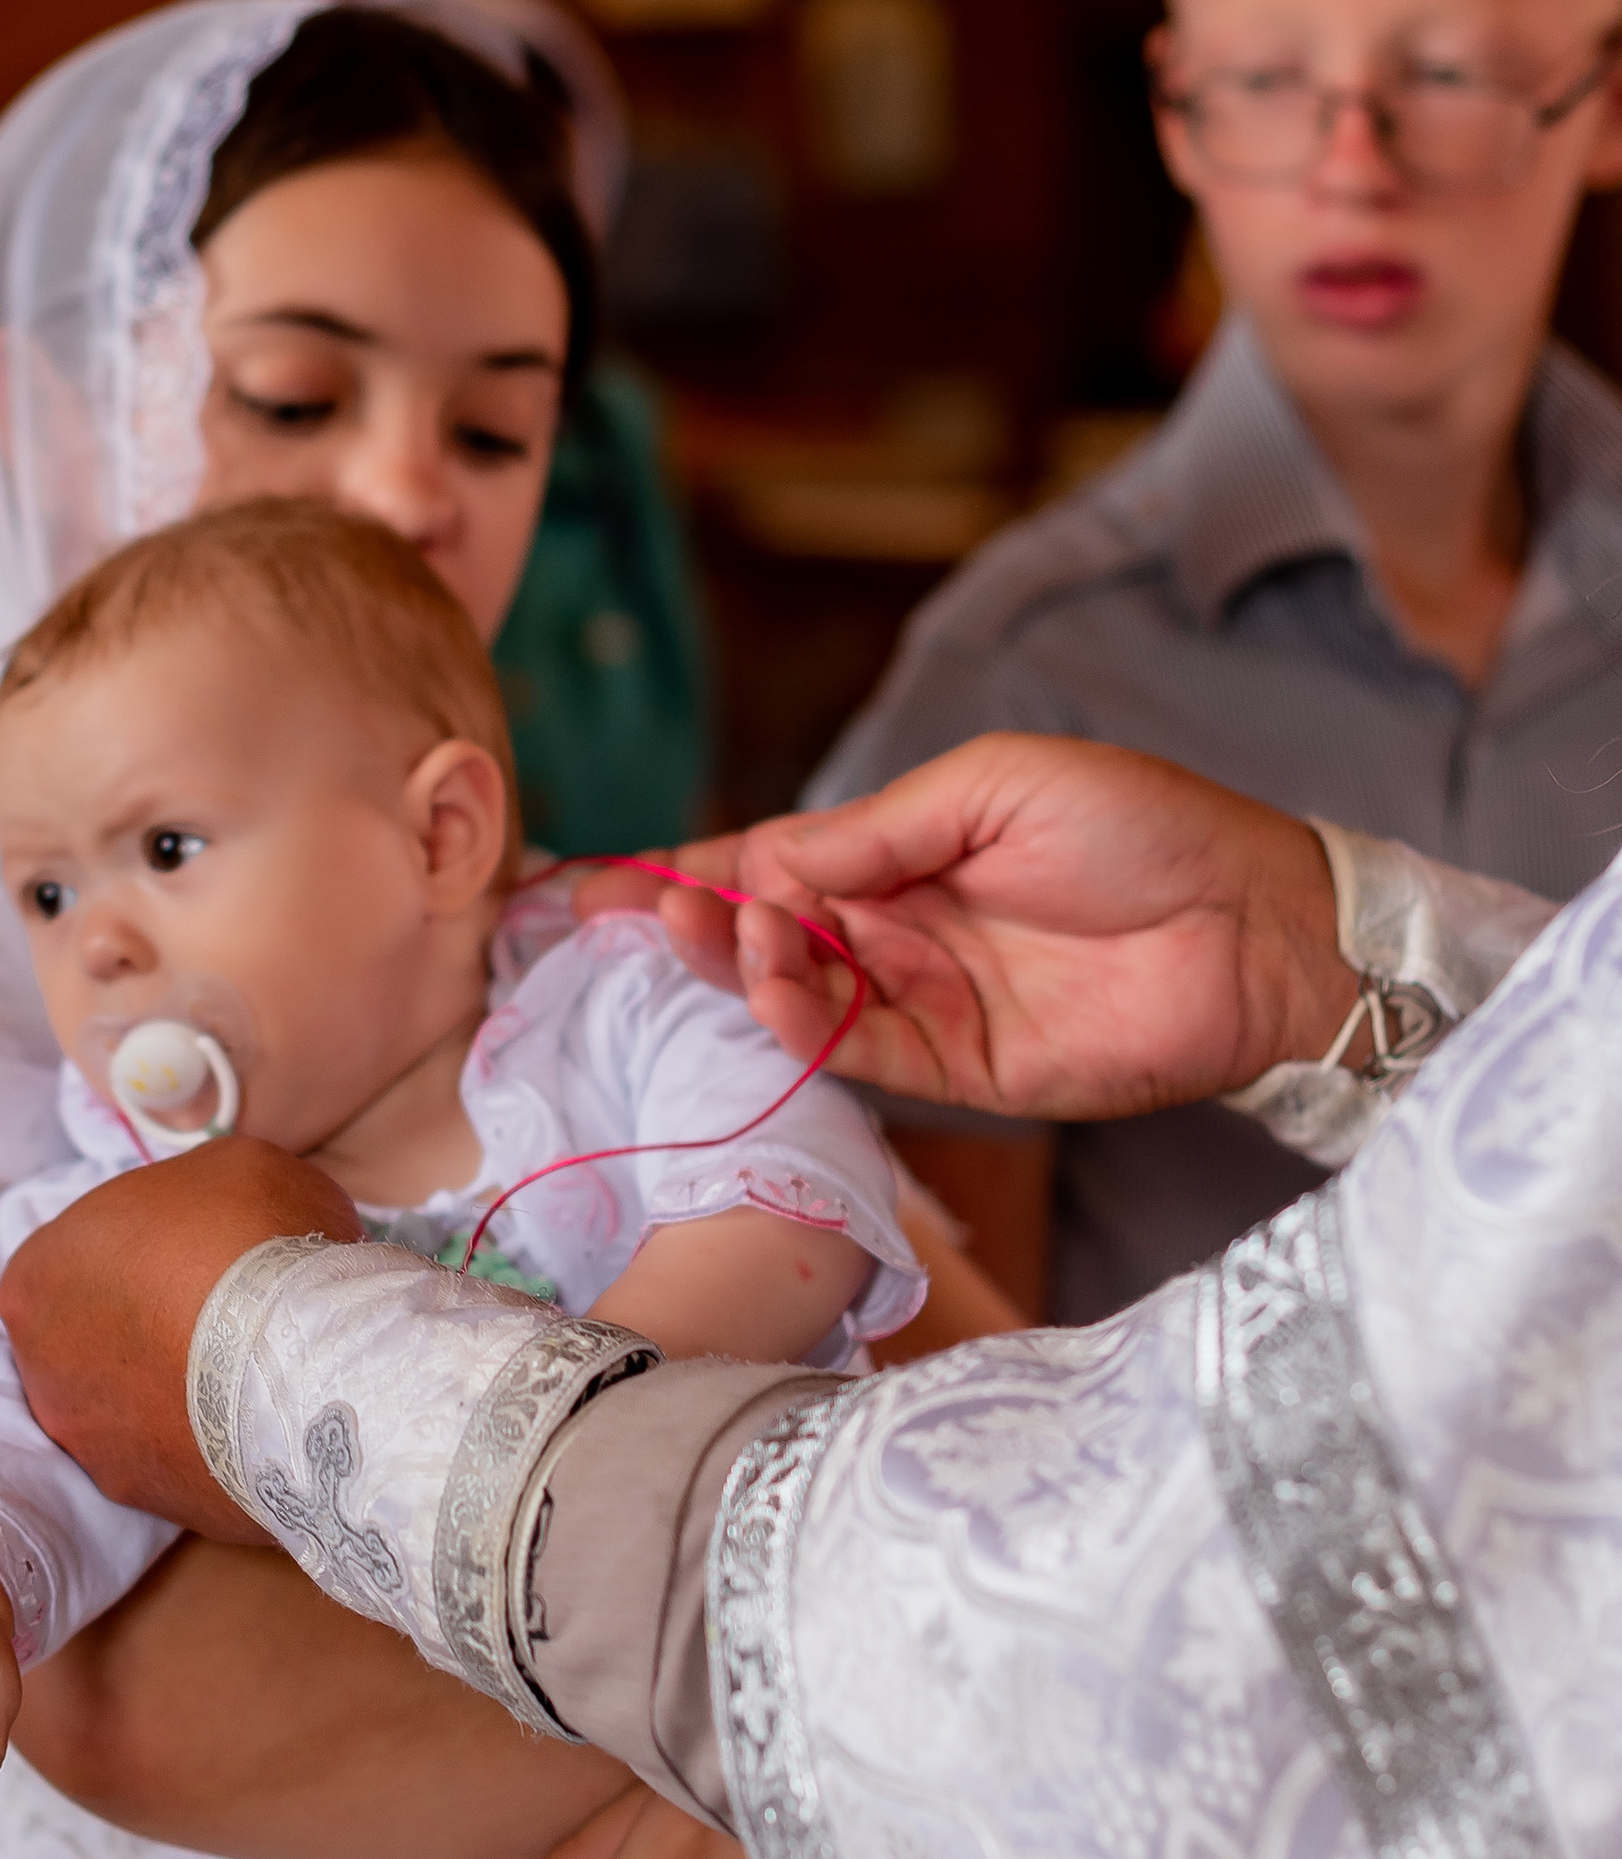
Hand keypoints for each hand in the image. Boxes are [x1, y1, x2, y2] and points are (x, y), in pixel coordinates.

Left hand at [0, 1137, 358, 1523]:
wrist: (299, 1361)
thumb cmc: (248, 1240)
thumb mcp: (232, 1168)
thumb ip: (197, 1195)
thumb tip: (220, 1225)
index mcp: (37, 1275)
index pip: (83, 1257)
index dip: (148, 1250)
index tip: (203, 1252)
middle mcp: (40, 1367)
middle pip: (97, 1337)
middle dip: (150, 1326)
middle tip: (223, 1313)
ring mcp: (88, 1443)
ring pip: (129, 1407)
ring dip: (173, 1391)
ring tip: (247, 1373)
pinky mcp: (144, 1497)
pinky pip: (174, 1460)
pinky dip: (206, 1442)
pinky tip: (257, 1420)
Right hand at [628, 738, 1354, 1119]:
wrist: (1255, 922)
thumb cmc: (1142, 827)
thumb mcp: (993, 786)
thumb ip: (874, 830)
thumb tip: (764, 857)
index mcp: (907, 852)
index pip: (774, 865)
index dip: (690, 873)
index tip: (602, 881)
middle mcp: (904, 932)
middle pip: (769, 936)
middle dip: (694, 923)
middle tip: (632, 912)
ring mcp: (930, 1004)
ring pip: (802, 998)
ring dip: (743, 969)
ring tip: (711, 934)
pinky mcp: (964, 1072)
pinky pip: (862, 1055)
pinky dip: (805, 1027)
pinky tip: (774, 989)